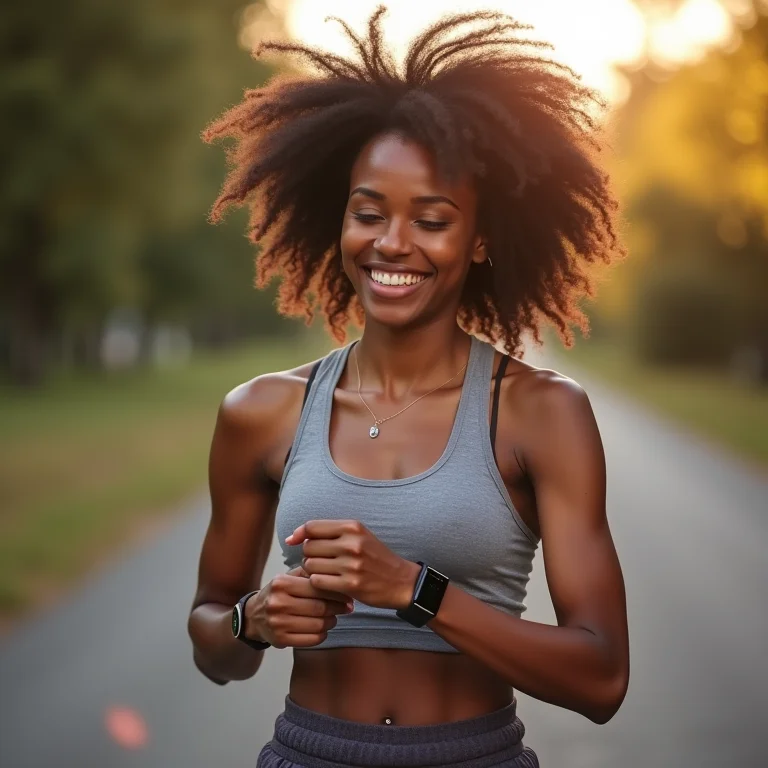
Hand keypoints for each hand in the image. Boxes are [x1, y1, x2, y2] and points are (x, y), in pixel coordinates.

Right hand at [246, 566, 353, 648]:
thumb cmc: (279, 593)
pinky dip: (322, 635)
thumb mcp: (289, 576)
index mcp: (282, 584)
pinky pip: (311, 640)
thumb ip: (310, 573)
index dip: (336, 593)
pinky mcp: (280, 640)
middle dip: (338, 608)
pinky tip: (323, 629)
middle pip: (320, 608)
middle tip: (347, 607)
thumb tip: (337, 577)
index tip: (348, 596)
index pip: (317, 588)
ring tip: (335, 617)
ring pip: (318, 625)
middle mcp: (278, 603)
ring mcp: (278, 623)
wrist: (254, 615)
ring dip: (332, 622)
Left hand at [285, 520, 420, 609]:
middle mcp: (352, 543)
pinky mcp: (350, 584)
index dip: (299, 534)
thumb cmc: (374, 558)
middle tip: (321, 561)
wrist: (401, 581)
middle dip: (309, 555)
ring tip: (326, 573)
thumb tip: (292, 537)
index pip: (312, 526)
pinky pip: (317, 581)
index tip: (293, 541)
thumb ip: (329, 533)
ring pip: (310, 564)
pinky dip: (318, 583)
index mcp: (352, 527)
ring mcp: (351, 564)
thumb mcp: (358, 536)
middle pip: (308, 546)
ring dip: (313, 570)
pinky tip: (328, 583)